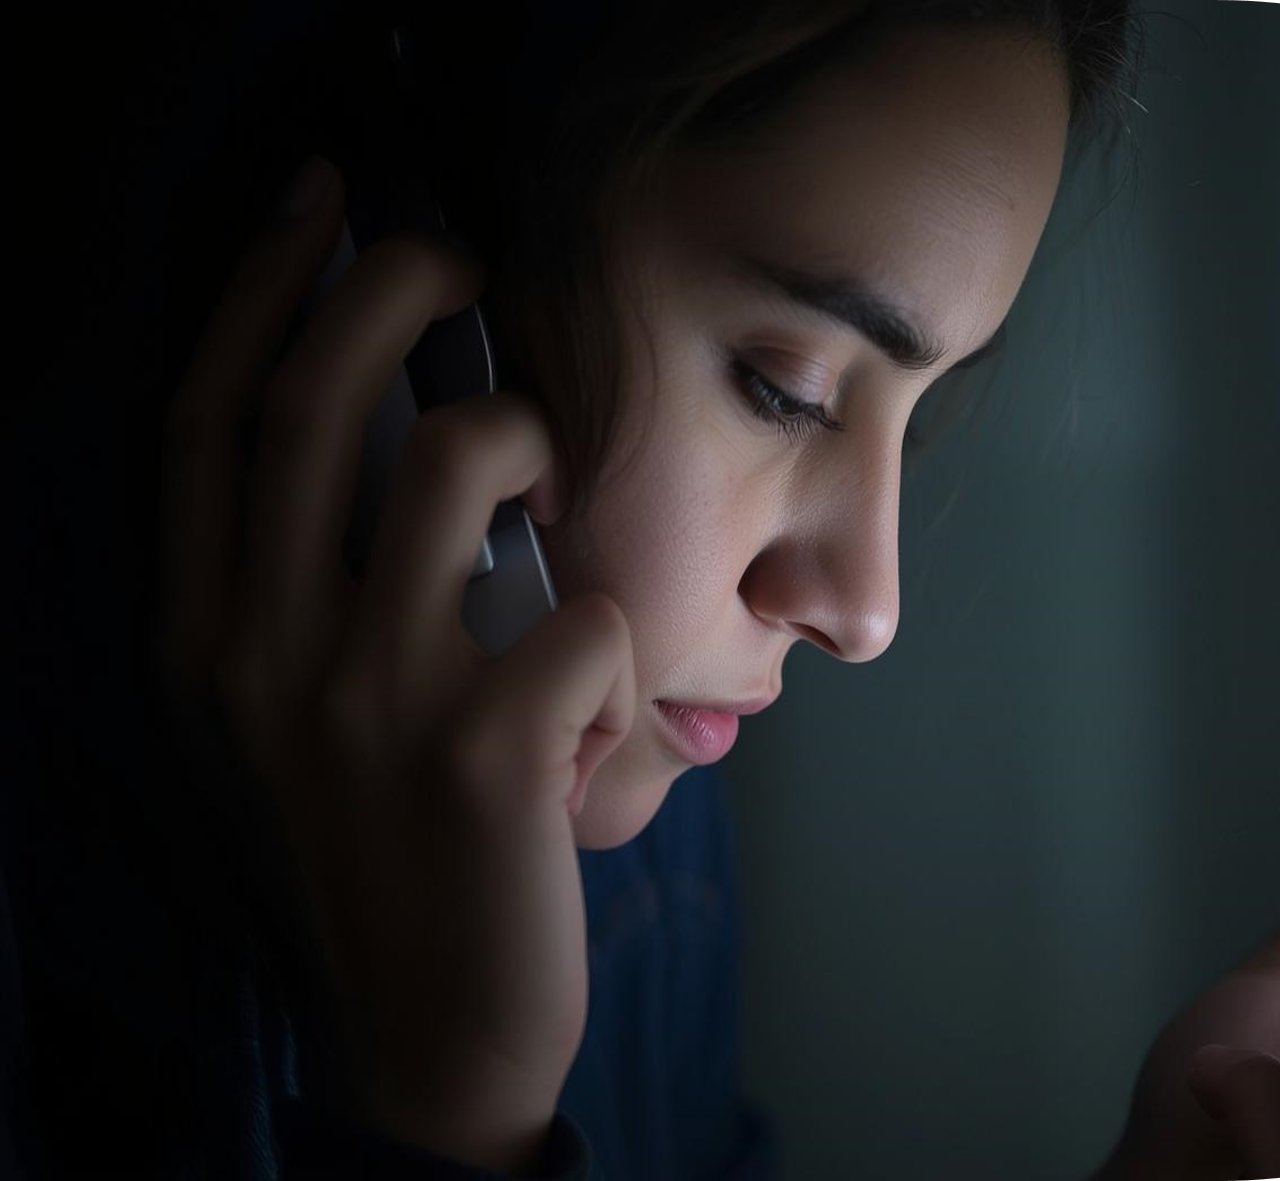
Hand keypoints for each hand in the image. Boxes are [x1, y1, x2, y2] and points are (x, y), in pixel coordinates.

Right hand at [154, 158, 632, 1174]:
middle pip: (318, 399)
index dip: (258, 290)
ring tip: (555, 501)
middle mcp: (265, 652)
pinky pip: (591, 608)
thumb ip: (319, 589)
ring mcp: (374, 697)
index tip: (320, 204)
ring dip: (537, 439)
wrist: (432, 1030)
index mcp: (209, 638)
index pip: (210, 421)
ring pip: (468, 459)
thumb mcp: (307, 719)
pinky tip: (602, 718)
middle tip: (460, 254)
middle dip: (393, 283)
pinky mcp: (490, 748)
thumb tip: (410, 425)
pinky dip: (622, 642)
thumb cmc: (390, 848)